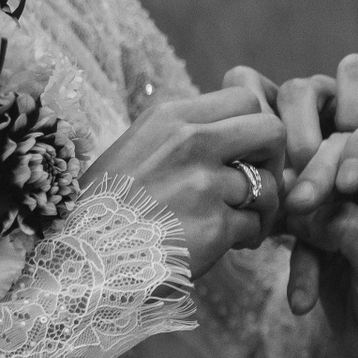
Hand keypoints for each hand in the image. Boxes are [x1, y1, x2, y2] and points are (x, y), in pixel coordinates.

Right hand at [83, 87, 284, 276]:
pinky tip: (229, 244)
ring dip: (263, 208)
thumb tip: (225, 129)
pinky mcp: (214, 226)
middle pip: (271, 131)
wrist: (82, 259)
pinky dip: (249, 237)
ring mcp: (204, 183)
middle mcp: (191, 141)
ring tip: (240, 223)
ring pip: (269, 186)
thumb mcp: (136, 149)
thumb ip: (181, 135)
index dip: (255, 126)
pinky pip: (256, 225)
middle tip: (259, 185)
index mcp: (171, 117)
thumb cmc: (106, 209)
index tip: (245, 151)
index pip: (244, 98)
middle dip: (274, 160)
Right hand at [286, 99, 357, 357]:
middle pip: (341, 139)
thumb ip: (354, 231)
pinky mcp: (319, 224)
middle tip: (302, 205)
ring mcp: (349, 197)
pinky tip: (302, 300)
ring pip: (308, 172)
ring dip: (298, 203)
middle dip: (319, 170)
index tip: (346, 183)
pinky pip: (293, 220)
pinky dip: (294, 257)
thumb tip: (310, 206)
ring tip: (296, 236)